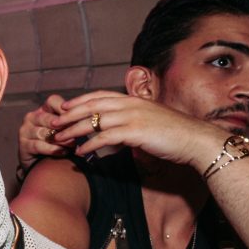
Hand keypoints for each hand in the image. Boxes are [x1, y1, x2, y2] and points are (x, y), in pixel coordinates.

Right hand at [18, 94, 74, 172]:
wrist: (40, 162)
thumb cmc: (57, 143)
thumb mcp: (64, 130)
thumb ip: (72, 123)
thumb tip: (89, 122)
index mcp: (43, 109)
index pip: (53, 101)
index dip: (65, 108)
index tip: (78, 116)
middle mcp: (32, 117)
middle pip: (49, 118)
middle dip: (64, 127)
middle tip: (78, 133)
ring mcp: (25, 130)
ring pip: (45, 133)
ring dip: (60, 140)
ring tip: (73, 145)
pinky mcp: (23, 145)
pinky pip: (38, 145)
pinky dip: (52, 149)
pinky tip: (63, 152)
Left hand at [50, 91, 228, 171]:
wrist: (195, 140)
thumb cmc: (173, 134)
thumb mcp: (148, 123)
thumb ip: (129, 124)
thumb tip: (114, 133)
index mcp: (133, 100)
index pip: (100, 96)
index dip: (80, 100)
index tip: (64, 106)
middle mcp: (131, 104)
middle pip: (92, 106)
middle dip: (69, 114)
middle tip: (53, 122)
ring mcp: (133, 117)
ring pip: (95, 121)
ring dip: (74, 130)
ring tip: (60, 138)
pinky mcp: (136, 132)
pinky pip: (106, 137)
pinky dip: (90, 145)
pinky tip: (80, 152)